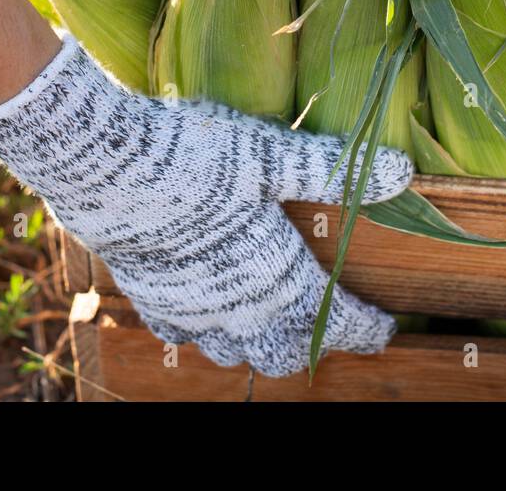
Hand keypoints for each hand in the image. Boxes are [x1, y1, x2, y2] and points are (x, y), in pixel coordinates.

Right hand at [0, 35, 414, 376]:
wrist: (104, 163)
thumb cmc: (195, 155)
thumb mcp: (271, 154)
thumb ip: (333, 169)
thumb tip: (401, 173)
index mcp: (278, 279)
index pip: (337, 322)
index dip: (367, 328)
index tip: (386, 327)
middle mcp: (237, 309)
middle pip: (285, 352)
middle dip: (313, 342)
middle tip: (330, 323)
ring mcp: (191, 310)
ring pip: (233, 352)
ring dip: (257, 343)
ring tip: (271, 321)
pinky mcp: (150, 297)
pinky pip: (182, 334)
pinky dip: (203, 328)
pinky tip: (206, 307)